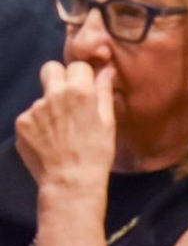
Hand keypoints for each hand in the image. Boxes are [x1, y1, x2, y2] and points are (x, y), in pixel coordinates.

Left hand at [16, 61, 116, 192]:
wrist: (69, 181)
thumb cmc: (96, 150)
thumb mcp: (108, 119)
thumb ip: (103, 90)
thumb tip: (106, 69)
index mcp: (79, 89)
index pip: (77, 65)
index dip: (82, 76)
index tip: (86, 88)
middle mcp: (53, 94)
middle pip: (50, 69)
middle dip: (59, 77)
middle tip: (67, 97)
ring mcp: (34, 109)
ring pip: (41, 96)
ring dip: (49, 106)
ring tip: (60, 129)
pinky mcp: (21, 124)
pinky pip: (31, 115)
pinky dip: (38, 123)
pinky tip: (48, 139)